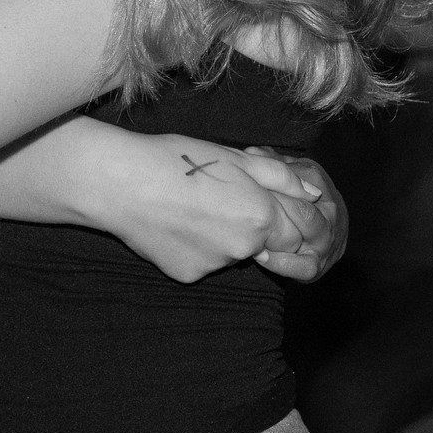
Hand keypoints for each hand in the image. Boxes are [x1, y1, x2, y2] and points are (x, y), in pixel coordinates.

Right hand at [96, 136, 335, 283]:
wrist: (122, 183)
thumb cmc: (177, 160)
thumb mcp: (235, 157)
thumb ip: (281, 177)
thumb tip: (311, 194)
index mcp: (262, 215)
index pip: (298, 228)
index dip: (284, 212)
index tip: (259, 197)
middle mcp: (245, 247)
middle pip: (269, 246)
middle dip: (259, 229)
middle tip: (224, 202)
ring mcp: (216, 265)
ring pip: (234, 254)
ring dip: (225, 237)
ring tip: (192, 208)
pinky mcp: (189, 275)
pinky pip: (204, 263)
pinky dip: (196, 248)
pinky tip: (175, 224)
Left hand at [236, 148, 346, 279]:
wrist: (324, 240)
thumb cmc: (298, 201)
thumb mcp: (289, 174)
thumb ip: (271, 163)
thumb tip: (252, 153)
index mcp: (318, 182)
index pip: (298, 177)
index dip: (270, 179)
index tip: (242, 180)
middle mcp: (327, 211)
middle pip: (302, 207)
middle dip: (273, 207)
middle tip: (244, 208)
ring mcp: (324, 240)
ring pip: (303, 231)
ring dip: (277, 231)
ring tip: (252, 230)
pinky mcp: (315, 266)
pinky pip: (300, 266)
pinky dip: (280, 262)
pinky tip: (260, 255)